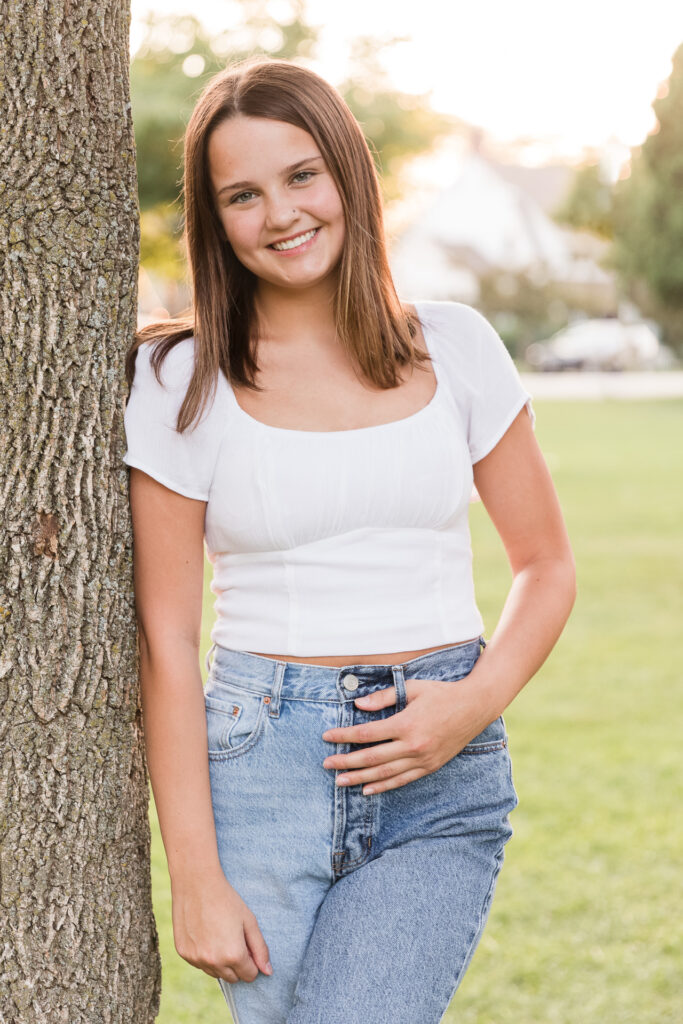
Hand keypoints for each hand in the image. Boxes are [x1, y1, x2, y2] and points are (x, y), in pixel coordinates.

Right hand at [171, 869, 272, 982]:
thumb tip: (268, 972)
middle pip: (233, 978)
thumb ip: (260, 948)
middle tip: (234, 939)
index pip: (249, 975)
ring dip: (221, 962)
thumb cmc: (226, 900)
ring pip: (215, 973)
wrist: (196, 884)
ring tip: (220, 935)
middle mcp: (214, 962)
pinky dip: (205, 955)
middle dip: (237, 964)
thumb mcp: (249, 921)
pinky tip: (205, 934)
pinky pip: (200, 964)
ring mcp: (196, 959)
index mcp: (233, 955)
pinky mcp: (183, 953)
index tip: (248, 946)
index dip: (252, 962)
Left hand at [321, 676, 491, 794]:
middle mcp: (412, 745)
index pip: (367, 734)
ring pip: (384, 773)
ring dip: (359, 778)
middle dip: (346, 761)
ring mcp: (422, 759)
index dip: (344, 736)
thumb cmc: (441, 694)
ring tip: (339, 781)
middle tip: (326, 763)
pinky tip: (367, 789)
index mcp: (406, 724)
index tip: (327, 736)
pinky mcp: (429, 767)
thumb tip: (358, 704)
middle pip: (371, 757)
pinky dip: (383, 786)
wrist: (474, 707)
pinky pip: (402, 780)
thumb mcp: (412, 688)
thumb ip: (384, 697)